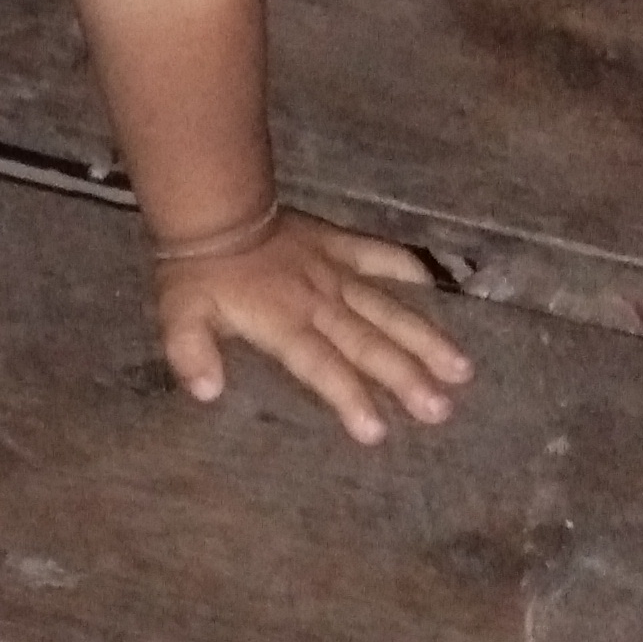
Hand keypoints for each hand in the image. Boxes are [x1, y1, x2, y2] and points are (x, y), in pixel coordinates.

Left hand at [154, 207, 471, 441]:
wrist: (213, 210)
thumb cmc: (197, 275)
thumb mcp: (180, 317)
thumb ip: (190, 353)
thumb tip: (207, 391)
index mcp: (284, 323)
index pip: (322, 366)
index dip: (349, 398)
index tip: (377, 431)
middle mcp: (320, 301)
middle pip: (369, 344)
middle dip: (406, 378)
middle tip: (442, 409)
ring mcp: (336, 272)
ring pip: (389, 308)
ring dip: (426, 337)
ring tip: (462, 367)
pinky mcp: (340, 246)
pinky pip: (380, 255)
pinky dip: (408, 269)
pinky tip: (438, 287)